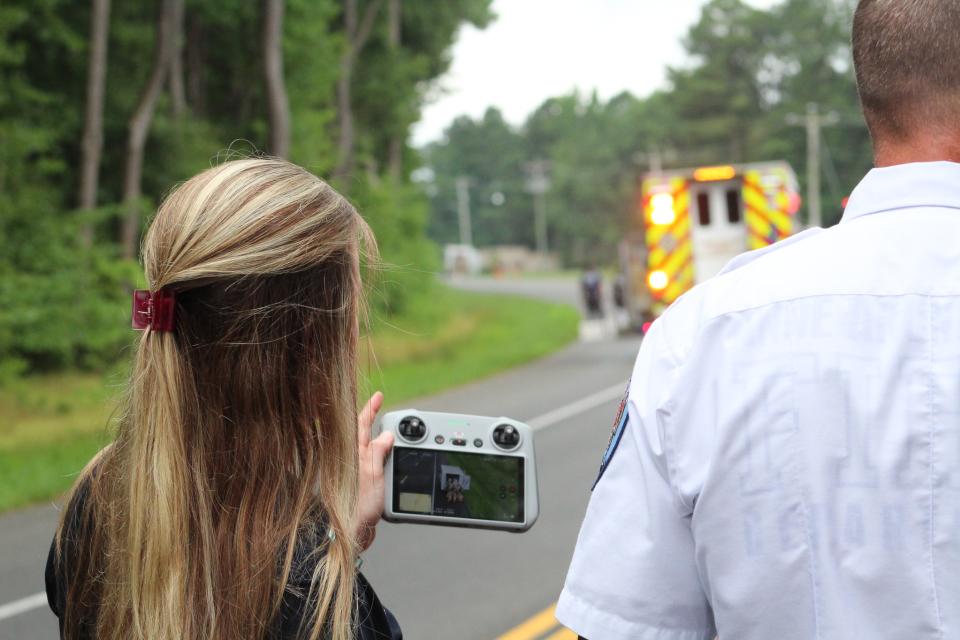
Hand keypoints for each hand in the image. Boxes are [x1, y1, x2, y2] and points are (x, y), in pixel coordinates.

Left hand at [355, 391, 393, 551]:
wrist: (347, 534)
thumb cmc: (356, 508)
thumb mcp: (372, 475)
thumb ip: (377, 452)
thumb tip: (385, 435)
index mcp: (352, 454)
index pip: (360, 424)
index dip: (370, 409)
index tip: (378, 396)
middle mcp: (350, 460)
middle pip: (362, 434)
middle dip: (374, 422)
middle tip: (386, 413)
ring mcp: (353, 472)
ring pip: (367, 449)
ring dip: (379, 441)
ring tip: (392, 439)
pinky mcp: (358, 485)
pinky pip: (371, 464)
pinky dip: (380, 459)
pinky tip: (387, 463)